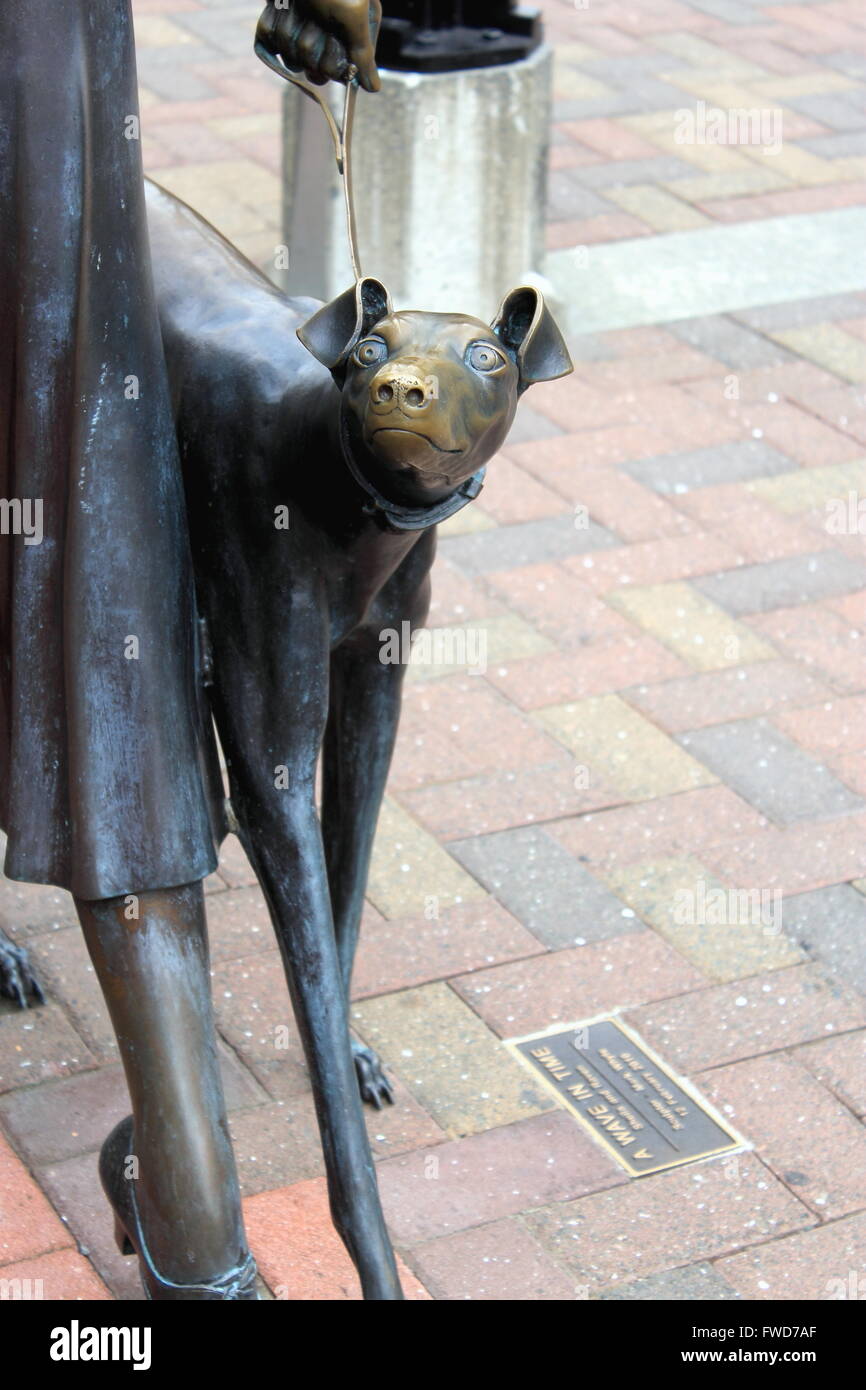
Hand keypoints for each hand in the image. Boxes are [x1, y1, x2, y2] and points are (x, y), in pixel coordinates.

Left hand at [256, 0, 381, 91]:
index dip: (336, 65)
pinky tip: (281, 9)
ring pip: (292, 59)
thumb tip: (374, 89)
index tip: (336, 49)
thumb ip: (364, 52)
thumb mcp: (354, 13)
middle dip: (313, 48)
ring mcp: (302, 31)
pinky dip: (274, 26)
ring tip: (298, 9)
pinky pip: (272, 44)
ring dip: (292, 35)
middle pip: (317, 70)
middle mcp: (328, 36)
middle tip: (316, 21)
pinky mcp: (279, 26)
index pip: (342, 72)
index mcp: (352, 33)